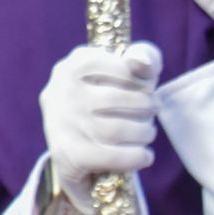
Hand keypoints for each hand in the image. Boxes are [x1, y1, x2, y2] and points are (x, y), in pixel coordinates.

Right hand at [41, 43, 162, 212]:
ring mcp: (60, 124)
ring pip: (115, 130)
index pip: (119, 66)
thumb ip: (144, 57)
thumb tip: (140, 61)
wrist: (81, 149)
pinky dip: (136, 157)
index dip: (141, 81)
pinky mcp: (66, 154)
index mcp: (75, 64)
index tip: (147, 90)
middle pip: (117, 99)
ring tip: (147, 133)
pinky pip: (110, 156)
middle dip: (146, 108)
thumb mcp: (131, 73)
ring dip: (143, 133)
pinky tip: (144, 156)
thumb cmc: (113, 102)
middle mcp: (61, 91)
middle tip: (152, 112)